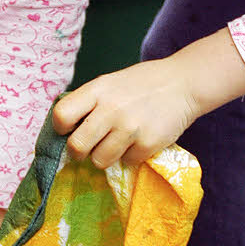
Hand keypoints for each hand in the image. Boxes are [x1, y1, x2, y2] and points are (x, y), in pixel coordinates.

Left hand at [52, 55, 199, 168]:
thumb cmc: (141, 84)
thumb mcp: (110, 83)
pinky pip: (127, 162)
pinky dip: (131, 155)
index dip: (61, 128)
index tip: (69, 130)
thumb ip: (89, 103)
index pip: (61, 115)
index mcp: (97, 90)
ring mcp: (130, 128)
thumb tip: (65, 131)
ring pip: (99, 161)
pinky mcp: (148, 144)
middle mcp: (111, 109)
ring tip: (117, 142)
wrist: (183, 83)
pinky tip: (139, 139)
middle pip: (77, 146)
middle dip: (79, 152)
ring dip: (106, 156)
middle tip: (88, 147)